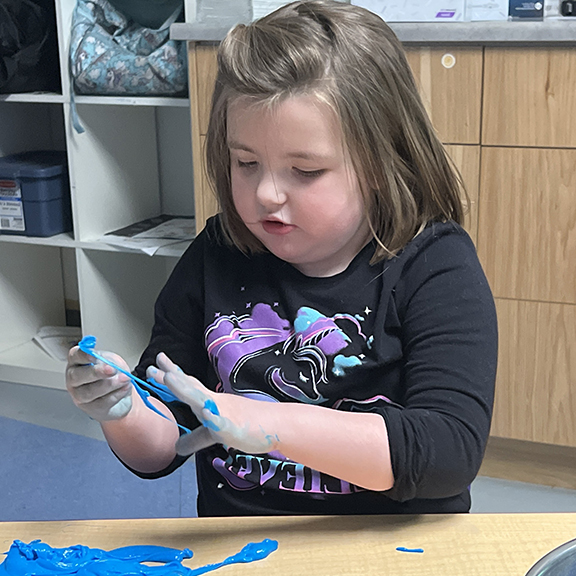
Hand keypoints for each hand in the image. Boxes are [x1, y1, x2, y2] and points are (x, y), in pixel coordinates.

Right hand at [66, 345, 132, 421]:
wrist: (118, 393)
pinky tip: (125, 387)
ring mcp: (80, 396)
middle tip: (111, 369)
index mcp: (77, 362)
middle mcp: (74, 380)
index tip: (93, 355)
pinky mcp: (92, 408)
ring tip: (125, 378)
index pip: (75, 356)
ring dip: (110, 384)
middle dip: (96, 372)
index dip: (83, 355)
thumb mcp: (110, 361)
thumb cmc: (110, 374)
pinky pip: (103, 402)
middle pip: (77, 376)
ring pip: (90, 392)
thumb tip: (107, 362)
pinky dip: (117, 394)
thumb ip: (107, 360)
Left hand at [148, 353, 279, 455]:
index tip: (155, 365)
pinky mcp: (234, 426)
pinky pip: (222, 421)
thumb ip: (196, 438)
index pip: (188, 386)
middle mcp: (214, 402)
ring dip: (185, 389)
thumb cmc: (246, 425)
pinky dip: (214, 417)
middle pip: (189, 387)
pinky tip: (206, 413)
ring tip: (169, 379)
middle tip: (153, 366)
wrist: (273, 424)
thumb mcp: (215, 434)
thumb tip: (177, 447)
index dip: (171, 376)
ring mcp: (224, 412)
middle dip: (171, 377)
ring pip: (201, 398)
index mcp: (209, 402)